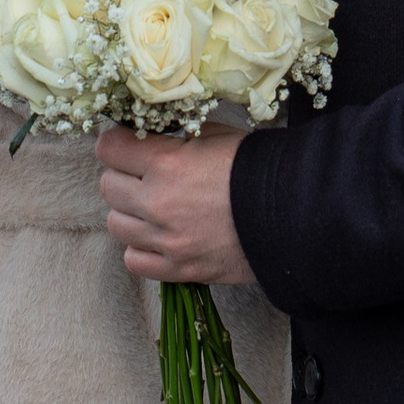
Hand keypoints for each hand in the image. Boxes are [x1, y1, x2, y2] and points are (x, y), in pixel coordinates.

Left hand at [97, 122, 250, 289]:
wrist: (294, 212)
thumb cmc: (257, 167)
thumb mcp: (214, 134)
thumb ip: (176, 138)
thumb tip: (153, 137)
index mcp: (166, 163)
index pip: (109, 149)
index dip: (117, 143)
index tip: (128, 144)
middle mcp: (158, 203)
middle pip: (108, 187)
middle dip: (123, 175)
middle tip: (144, 173)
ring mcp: (166, 241)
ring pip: (116, 224)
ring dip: (130, 212)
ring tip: (154, 206)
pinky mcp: (179, 269)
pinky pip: (134, 260)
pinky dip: (141, 247)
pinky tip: (160, 235)